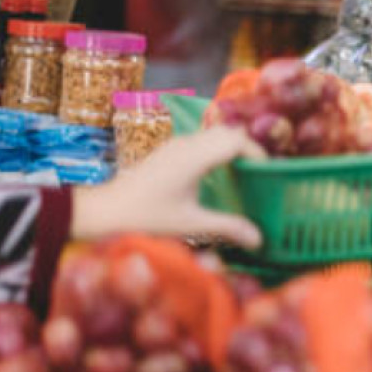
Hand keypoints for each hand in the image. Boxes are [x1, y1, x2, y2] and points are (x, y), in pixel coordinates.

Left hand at [72, 127, 267, 247]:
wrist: (103, 211)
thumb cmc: (144, 217)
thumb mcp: (190, 224)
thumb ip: (227, 227)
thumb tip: (259, 239)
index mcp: (194, 157)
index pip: (236, 140)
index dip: (257, 152)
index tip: (268, 171)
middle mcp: (186, 145)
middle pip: (227, 132)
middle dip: (247, 148)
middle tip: (259, 173)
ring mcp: (175, 145)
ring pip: (213, 134)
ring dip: (231, 147)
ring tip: (242, 173)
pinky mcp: (168, 151)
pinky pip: (200, 140)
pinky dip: (216, 150)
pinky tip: (217, 174)